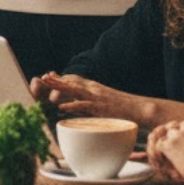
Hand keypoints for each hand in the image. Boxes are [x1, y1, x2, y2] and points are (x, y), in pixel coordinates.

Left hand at [37, 72, 152, 125]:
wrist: (140, 109)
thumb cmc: (123, 109)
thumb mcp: (105, 101)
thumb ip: (90, 102)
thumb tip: (78, 106)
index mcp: (95, 88)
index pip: (75, 80)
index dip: (61, 78)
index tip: (48, 75)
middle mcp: (94, 89)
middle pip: (72, 82)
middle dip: (57, 80)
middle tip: (43, 76)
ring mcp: (97, 97)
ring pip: (75, 90)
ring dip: (60, 87)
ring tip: (47, 83)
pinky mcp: (101, 108)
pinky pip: (84, 106)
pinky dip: (73, 106)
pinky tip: (62, 107)